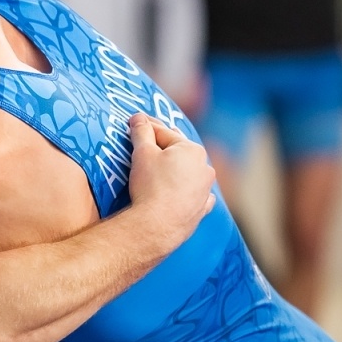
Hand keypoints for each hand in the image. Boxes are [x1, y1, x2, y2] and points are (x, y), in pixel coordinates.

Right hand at [126, 112, 214, 244]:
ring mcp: (205, 190)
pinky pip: (196, 195)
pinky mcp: (201, 209)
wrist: (157, 225)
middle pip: (178, 152)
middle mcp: (205, 167)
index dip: (146, 128)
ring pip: (189, 173)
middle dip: (163, 147)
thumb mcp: (142, 153)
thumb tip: (138, 117)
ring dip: (177, 169)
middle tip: (147, 143)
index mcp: (192, 150)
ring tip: (162, 168)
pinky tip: (182, 192)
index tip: (135, 123)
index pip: (164, 134)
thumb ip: (141, 131)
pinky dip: (188, 191)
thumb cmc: (150, 185)